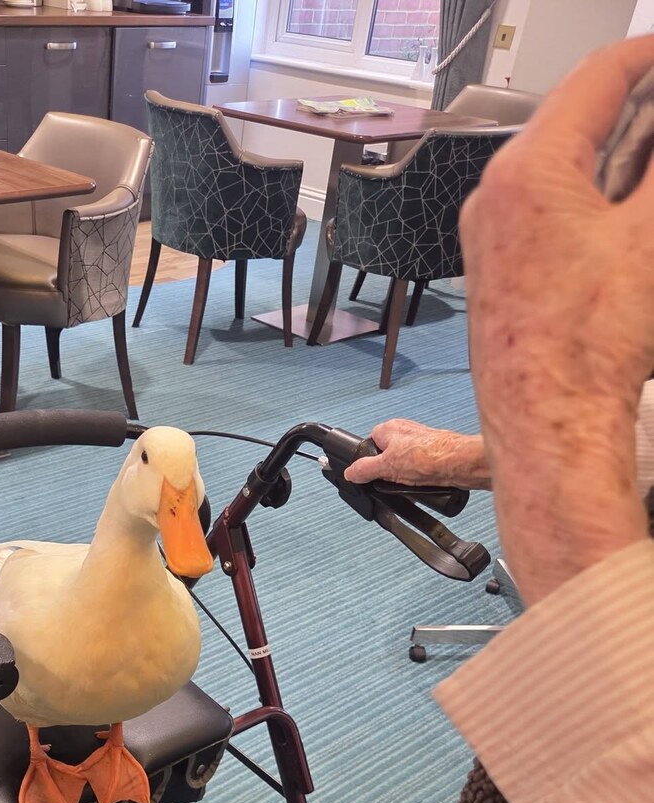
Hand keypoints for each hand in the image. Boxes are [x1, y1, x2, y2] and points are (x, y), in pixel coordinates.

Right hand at [343, 419, 489, 488]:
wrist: (458, 463)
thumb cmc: (428, 456)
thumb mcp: (386, 466)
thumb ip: (364, 469)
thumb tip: (350, 472)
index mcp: (389, 429)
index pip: (369, 444)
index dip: (369, 461)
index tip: (369, 473)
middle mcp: (405, 432)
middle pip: (386, 457)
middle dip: (388, 472)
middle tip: (391, 481)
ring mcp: (419, 443)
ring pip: (403, 465)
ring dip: (404, 478)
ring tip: (410, 483)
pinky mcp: (432, 454)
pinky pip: (417, 470)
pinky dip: (418, 479)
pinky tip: (421, 484)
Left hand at [461, 37, 653, 605]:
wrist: (548, 422)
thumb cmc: (589, 345)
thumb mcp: (653, 235)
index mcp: (528, 170)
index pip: (599, 76)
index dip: (651, 61)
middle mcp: (492, 194)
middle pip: (573, 116)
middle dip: (634, 109)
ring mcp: (485, 232)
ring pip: (556, 162)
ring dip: (610, 152)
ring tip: (648, 169)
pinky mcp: (490, 265)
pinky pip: (539, 206)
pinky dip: (583, 193)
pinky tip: (619, 213)